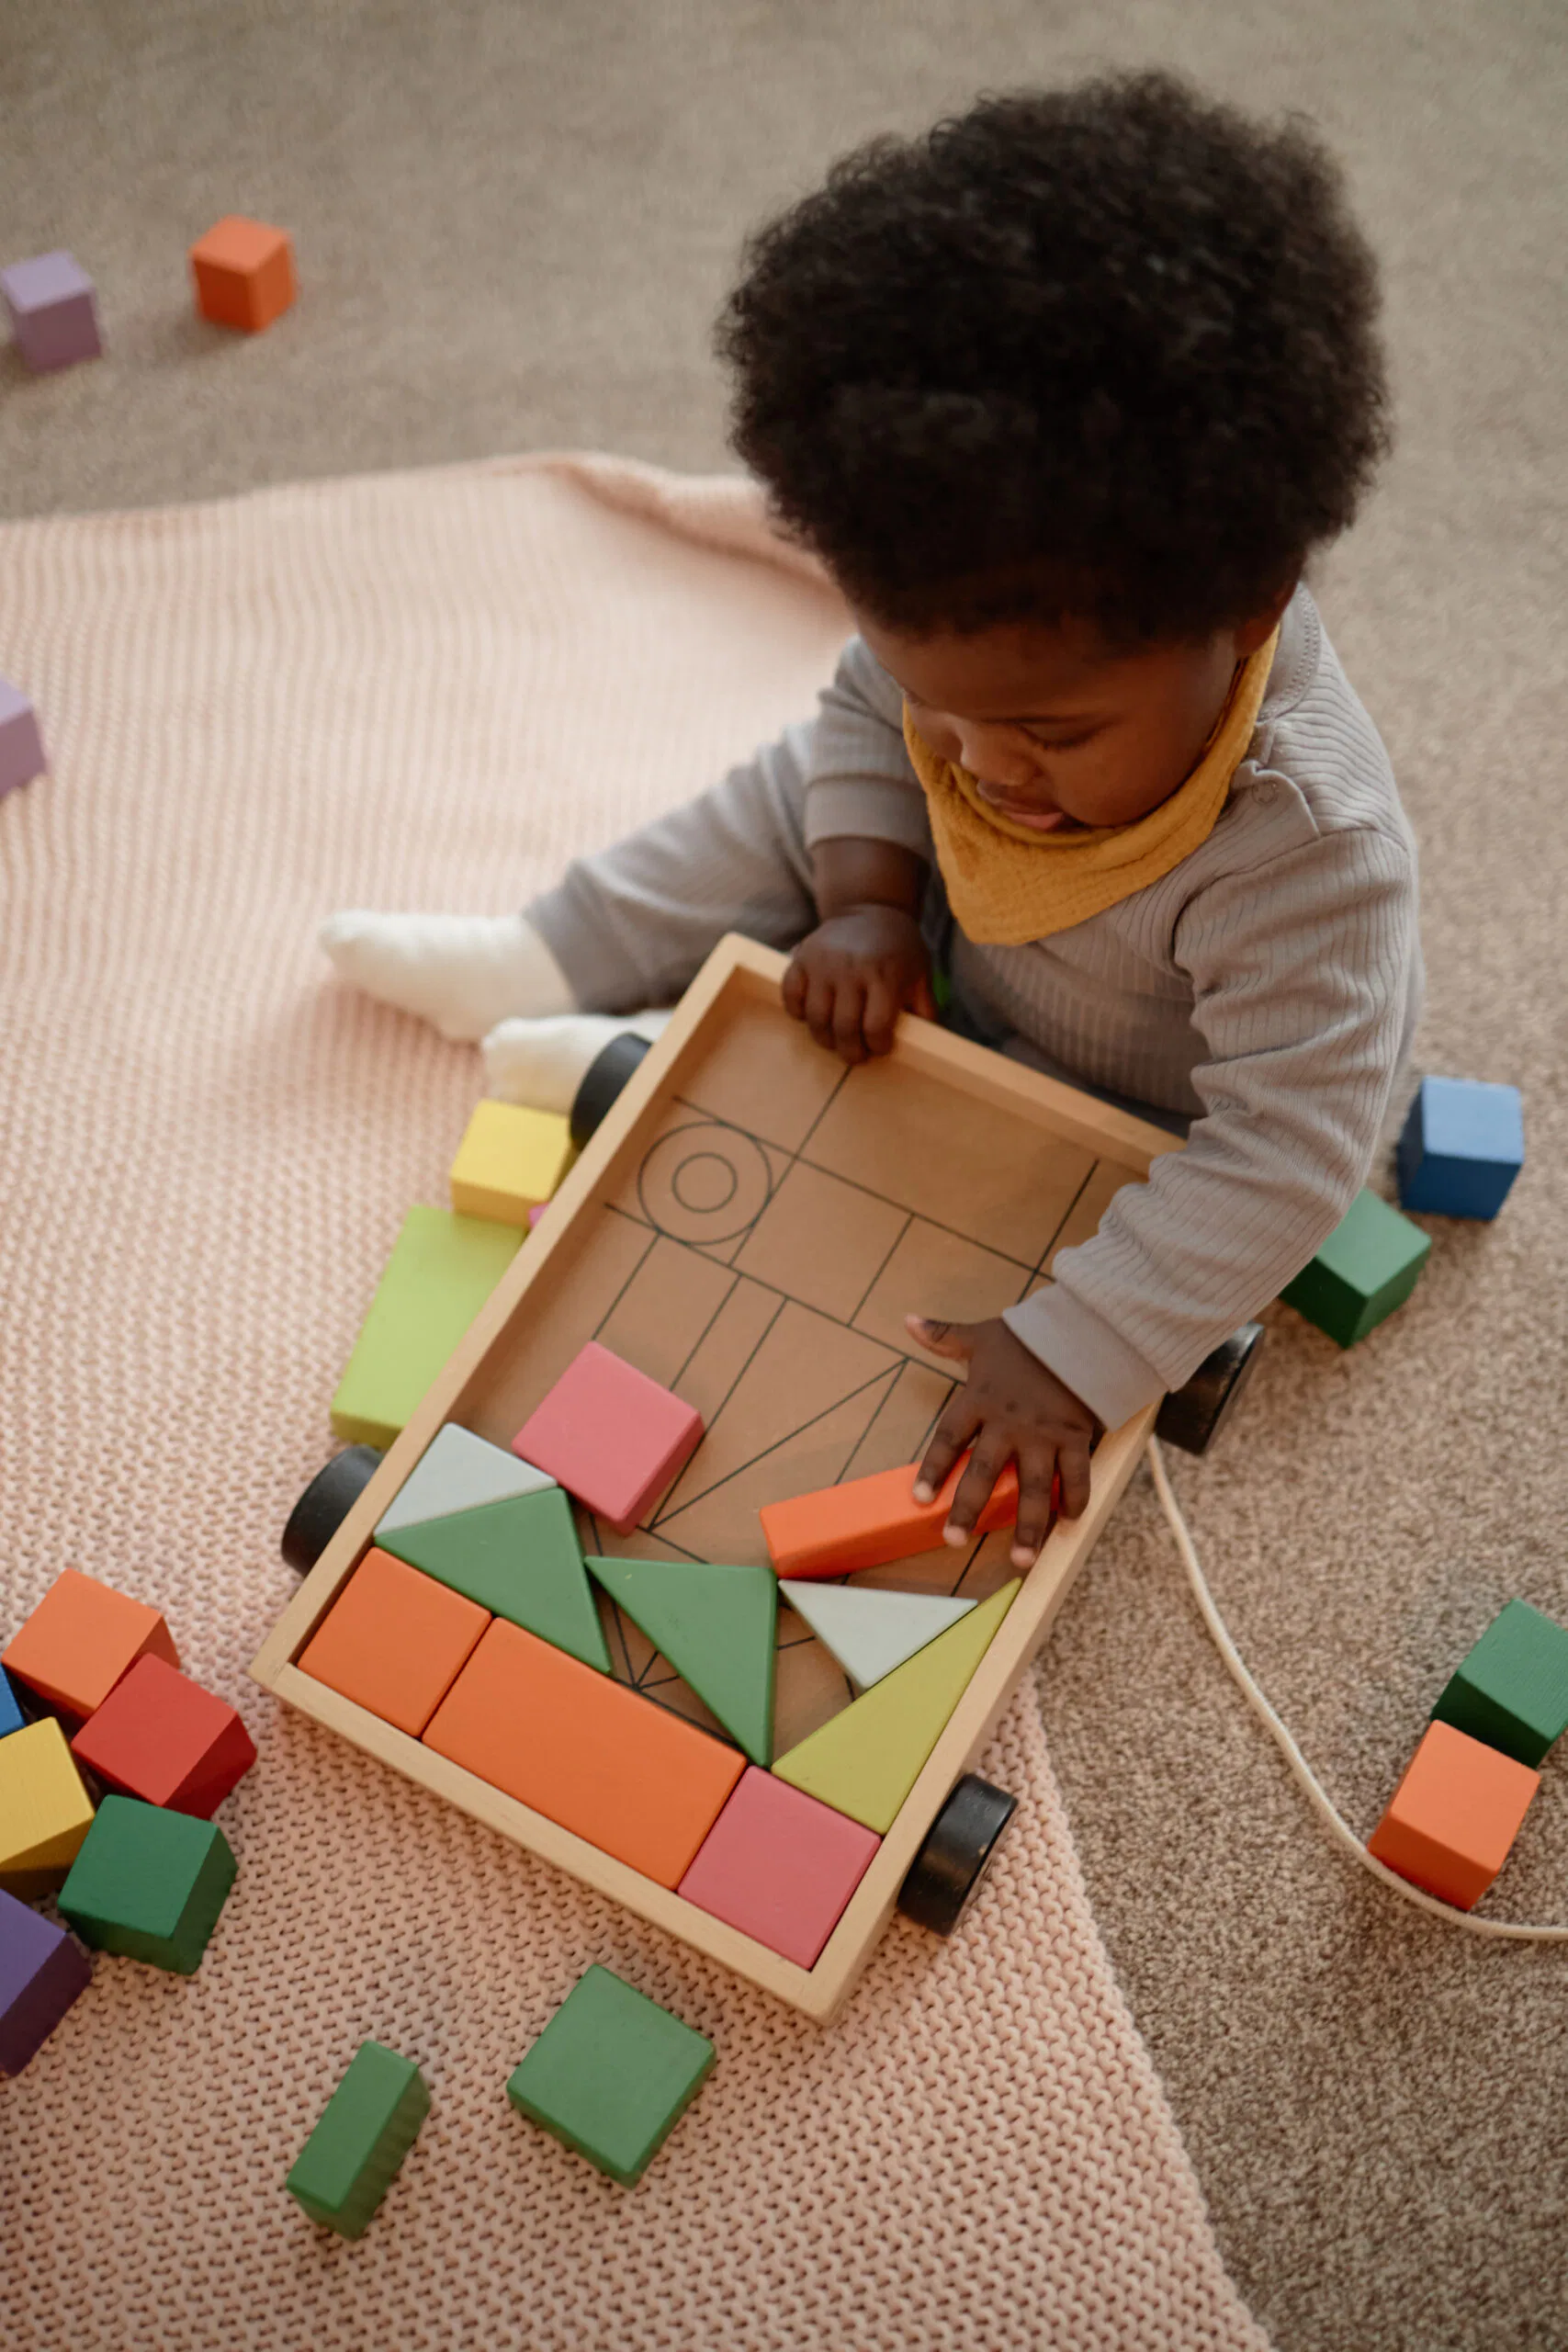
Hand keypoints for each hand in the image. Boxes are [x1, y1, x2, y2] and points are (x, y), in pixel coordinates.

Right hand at [783, 905, 936, 1063]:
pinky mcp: (801, 959)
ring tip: (836, 1040)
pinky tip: (813, 1016)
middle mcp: (851, 970)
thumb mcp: (920, 972)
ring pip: (816, 1018)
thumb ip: (923, 1007)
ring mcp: (823, 964)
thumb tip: (925, 1042)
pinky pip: (791, 996)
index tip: (880, 1047)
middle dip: (851, 1052)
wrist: (869, 909)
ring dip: (825, 1039)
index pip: (876, 1027)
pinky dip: (798, 1012)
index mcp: (885, 975)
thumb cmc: (898, 947)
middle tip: (857, 1054)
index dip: (878, 1046)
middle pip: (844, 1028)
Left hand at [908, 1314, 1095, 1567]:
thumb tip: (908, 1320)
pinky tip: (1068, 1524)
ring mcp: (1044, 1434)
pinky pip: (1076, 1476)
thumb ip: (944, 1336)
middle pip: (984, 1473)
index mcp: (979, 1399)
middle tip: (954, 1539)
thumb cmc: (1027, 1337)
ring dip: (1029, 1526)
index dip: (933, 1469)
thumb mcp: (981, 1334)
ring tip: (1021, 1560)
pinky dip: (1074, 1500)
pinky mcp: (1076, 1438)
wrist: (1082, 1329)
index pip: (949, 1439)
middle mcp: (1009, 1423)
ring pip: (1034, 1488)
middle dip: (968, 1508)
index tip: (919, 1499)